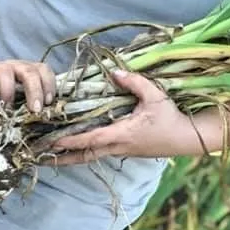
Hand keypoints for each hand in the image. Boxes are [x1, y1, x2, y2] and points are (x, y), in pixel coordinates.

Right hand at [0, 57, 55, 112]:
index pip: (43, 70)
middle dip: (35, 90)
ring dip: (8, 90)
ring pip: (5, 71)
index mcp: (28, 71)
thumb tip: (46, 130)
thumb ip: (31, 106)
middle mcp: (15, 66)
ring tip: (7, 107)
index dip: (49, 84)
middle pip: (29, 72)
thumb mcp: (20, 96)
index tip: (49, 102)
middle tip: (35, 110)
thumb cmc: (4, 91)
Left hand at [49, 71, 183, 164]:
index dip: (71, 140)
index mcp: (123, 134)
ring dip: (72, 156)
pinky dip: (86, 151)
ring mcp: (123, 150)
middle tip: (42, 157)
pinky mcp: (128, 150)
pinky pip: (101, 152)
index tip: (52, 140)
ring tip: (53, 155)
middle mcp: (119, 146)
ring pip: (92, 156)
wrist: (187, 137)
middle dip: (63, 157)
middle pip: (86, 155)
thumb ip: (134, 82)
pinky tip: (78, 146)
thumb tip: (114, 72)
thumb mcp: (155, 95)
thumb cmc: (171, 117)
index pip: (91, 139)